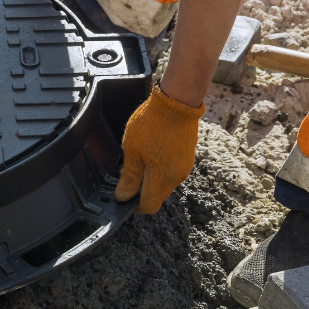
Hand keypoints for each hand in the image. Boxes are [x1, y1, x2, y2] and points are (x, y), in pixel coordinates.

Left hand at [114, 85, 205, 213]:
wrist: (177, 102)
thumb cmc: (153, 124)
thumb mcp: (132, 151)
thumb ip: (129, 176)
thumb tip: (123, 196)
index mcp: (163, 179)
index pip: (149, 206)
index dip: (133, 205)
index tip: (122, 195)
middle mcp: (177, 178)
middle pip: (156, 195)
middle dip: (139, 190)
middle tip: (125, 172)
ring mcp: (184, 168)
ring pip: (162, 183)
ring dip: (148, 178)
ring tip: (136, 158)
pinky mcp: (187, 158)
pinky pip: (170, 172)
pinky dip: (158, 168)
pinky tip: (149, 152)